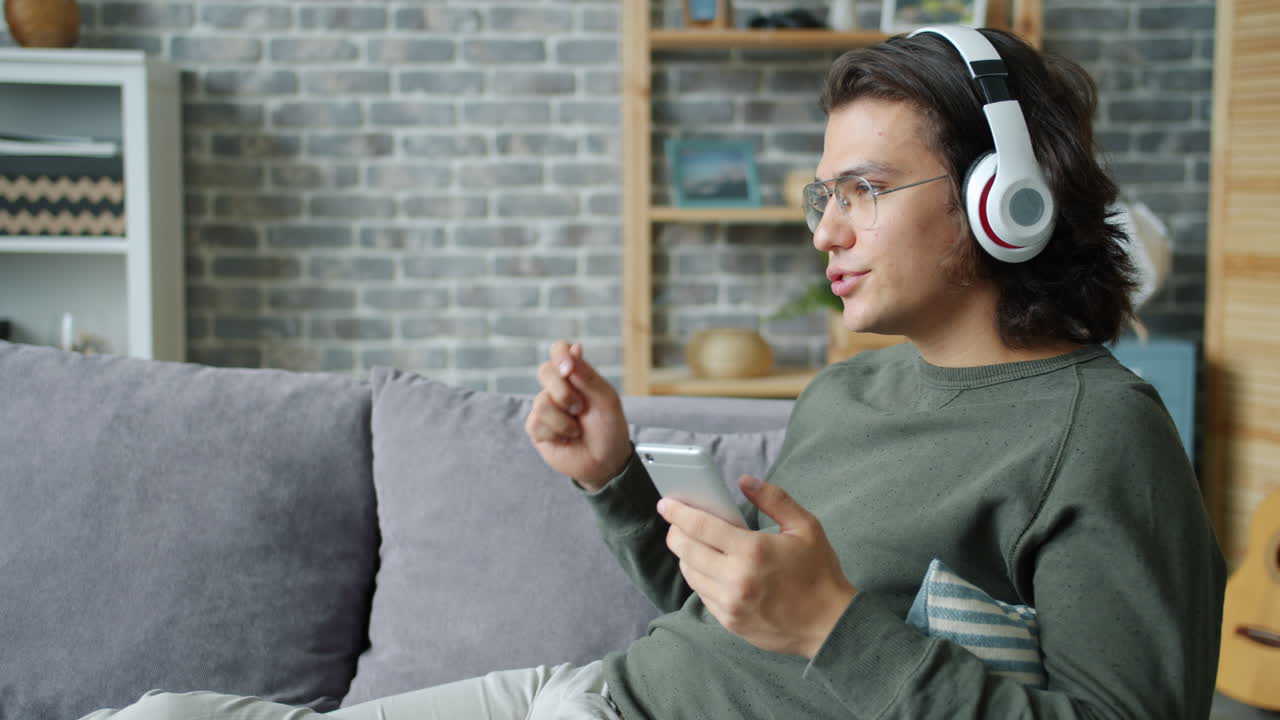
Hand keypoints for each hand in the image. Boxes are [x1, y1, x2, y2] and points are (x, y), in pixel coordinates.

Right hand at [525, 341, 632, 490]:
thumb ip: (587, 375)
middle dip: (563, 392)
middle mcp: (558, 388)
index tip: (568, 368)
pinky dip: (555, 432)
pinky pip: (536, 422)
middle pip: (545, 371)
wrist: (605, 462)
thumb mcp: (605, 399)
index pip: (559, 350)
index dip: (560, 354)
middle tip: (580, 408)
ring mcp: (545, 407)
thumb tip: (573, 348)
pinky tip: (565, 438)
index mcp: (576, 376)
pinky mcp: (536, 428)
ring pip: (541, 402)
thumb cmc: (609, 429)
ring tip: (577, 429)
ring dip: (564, 420)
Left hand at [657, 474, 856, 658]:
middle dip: (675, 532)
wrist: (830, 625)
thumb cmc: (819, 573)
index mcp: (753, 551)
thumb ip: (774, 499)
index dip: (678, 512)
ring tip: (691, 543)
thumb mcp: (805, 527)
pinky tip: (708, 567)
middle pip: (686, 550)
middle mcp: (736, 578)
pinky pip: (702, 595)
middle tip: (675, 522)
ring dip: (685, 555)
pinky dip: (699, 577)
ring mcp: (730, 603)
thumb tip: (744, 481)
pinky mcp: (730, 621)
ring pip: (690, 573)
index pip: (700, 526)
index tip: (665, 503)